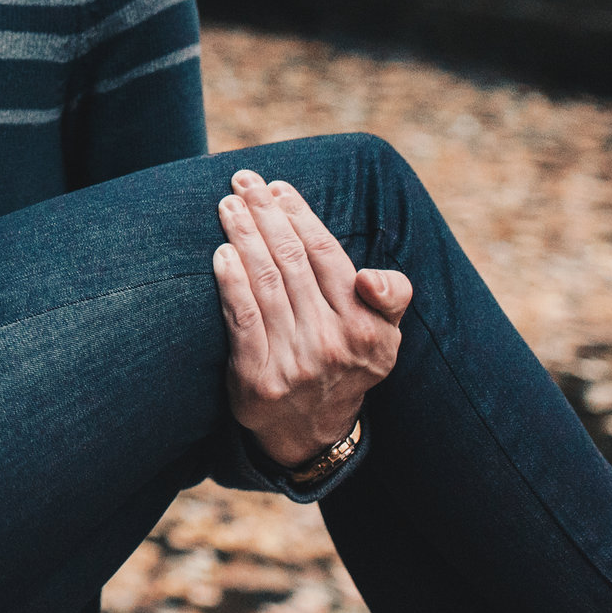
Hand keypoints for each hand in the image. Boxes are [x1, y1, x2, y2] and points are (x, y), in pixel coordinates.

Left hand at [213, 168, 414, 469]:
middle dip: (264, 214)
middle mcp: (333, 343)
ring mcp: (294, 361)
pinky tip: (221, 252)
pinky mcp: (258, 378)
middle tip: (243, 181)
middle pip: (290, 261)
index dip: (300, 216)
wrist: (311, 431)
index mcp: (367, 328)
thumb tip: (371, 277)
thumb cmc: (345, 362)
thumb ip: (390, 297)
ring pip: (264, 281)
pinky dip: (230, 281)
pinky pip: (241, 317)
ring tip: (228, 205)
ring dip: (243, 235)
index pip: (327, 256)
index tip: (278, 188)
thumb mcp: (384, 337)